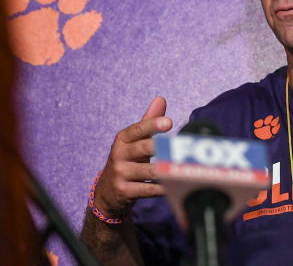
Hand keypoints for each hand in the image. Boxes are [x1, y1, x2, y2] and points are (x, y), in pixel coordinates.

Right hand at [93, 96, 172, 216]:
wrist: (107, 193)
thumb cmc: (127, 161)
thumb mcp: (133, 142)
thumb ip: (148, 122)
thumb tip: (161, 98)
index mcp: (123, 139)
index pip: (138, 129)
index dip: (153, 125)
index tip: (169, 122)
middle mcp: (119, 154)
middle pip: (144, 148)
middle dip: (162, 148)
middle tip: (181, 147)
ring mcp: (121, 174)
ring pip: (149, 171)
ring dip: (167, 170)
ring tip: (185, 167)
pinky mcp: (124, 191)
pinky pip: (149, 189)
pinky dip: (164, 188)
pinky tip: (176, 185)